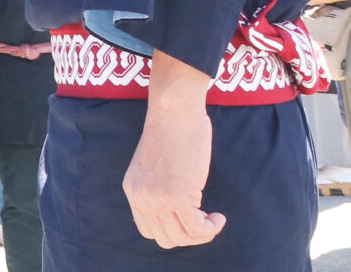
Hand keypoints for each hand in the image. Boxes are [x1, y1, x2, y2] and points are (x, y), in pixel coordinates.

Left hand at [126, 75, 223, 248]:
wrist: (174, 112)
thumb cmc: (171, 133)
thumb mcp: (154, 167)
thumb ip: (157, 189)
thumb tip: (177, 212)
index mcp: (132, 190)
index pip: (148, 230)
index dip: (172, 231)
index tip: (189, 219)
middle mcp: (140, 197)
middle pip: (165, 238)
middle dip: (189, 236)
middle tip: (204, 220)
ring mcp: (157, 199)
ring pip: (182, 238)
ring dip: (203, 234)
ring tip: (213, 219)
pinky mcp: (177, 196)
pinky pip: (198, 229)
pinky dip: (212, 228)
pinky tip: (219, 217)